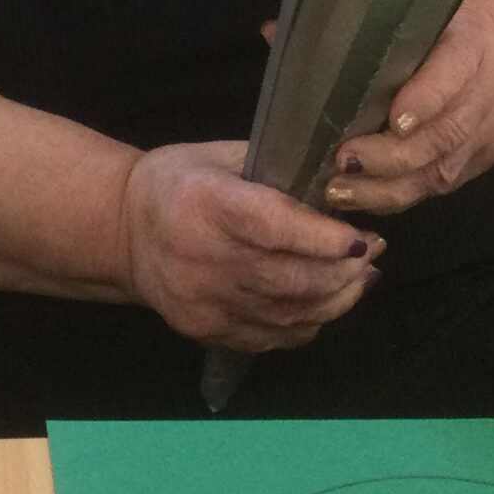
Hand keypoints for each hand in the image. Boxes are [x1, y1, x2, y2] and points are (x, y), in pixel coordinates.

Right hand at [118, 141, 382, 352]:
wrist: (121, 232)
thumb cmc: (176, 181)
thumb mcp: (217, 156)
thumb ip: (271, 169)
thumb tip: (335, 180)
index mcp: (205, 204)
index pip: (272, 228)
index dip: (322, 238)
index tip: (360, 237)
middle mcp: (204, 259)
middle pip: (289, 280)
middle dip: (343, 272)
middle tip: (373, 253)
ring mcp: (205, 304)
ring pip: (289, 314)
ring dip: (337, 299)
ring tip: (361, 278)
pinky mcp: (207, 332)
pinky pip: (273, 336)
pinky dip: (309, 322)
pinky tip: (326, 302)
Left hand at [327, 4, 493, 216]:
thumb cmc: (436, 28)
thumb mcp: (407, 12)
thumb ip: (347, 28)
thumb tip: (274, 32)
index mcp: (469, 42)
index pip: (452, 72)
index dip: (426, 99)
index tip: (393, 121)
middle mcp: (486, 91)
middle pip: (445, 133)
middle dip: (391, 156)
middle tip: (343, 162)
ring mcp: (489, 132)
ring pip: (442, 170)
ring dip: (388, 187)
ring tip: (340, 190)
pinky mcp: (484, 161)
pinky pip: (441, 186)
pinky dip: (400, 196)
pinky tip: (362, 198)